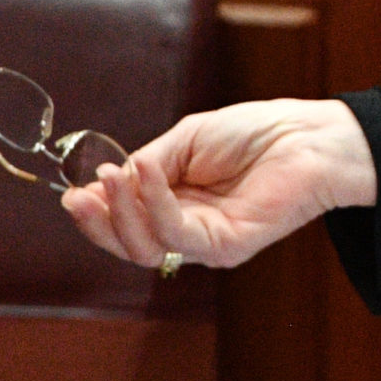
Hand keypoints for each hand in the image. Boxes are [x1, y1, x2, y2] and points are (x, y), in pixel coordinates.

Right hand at [62, 98, 377, 271]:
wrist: (307, 135)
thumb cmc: (255, 133)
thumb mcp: (185, 141)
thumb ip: (147, 164)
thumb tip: (105, 182)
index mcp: (176, 205)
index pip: (126, 224)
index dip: (96, 212)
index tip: (73, 192)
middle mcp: (188, 229)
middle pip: (128, 244)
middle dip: (98, 221)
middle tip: (79, 194)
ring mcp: (206, 243)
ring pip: (145, 247)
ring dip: (120, 212)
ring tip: (112, 177)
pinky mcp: (226, 247)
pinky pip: (176, 233)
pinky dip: (154, 204)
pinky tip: (147, 174)